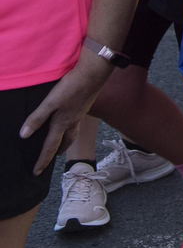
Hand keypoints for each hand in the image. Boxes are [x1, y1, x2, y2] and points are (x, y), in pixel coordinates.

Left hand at [22, 45, 112, 173]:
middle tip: (52, 157)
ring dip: (66, 140)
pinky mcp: (84, 106)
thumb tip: (24, 135)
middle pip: (65, 142)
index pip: (50, 146)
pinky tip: (69, 119)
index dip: (42, 160)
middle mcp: (72, 122)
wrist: (93, 75)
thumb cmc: (71, 88)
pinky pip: (76, 122)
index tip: (36, 172)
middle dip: (58, 151)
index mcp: (62, 123)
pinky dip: (71, 127)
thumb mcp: (50, 102)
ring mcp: (80, 114)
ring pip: (72, 132)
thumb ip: (37, 118)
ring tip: (61, 142)